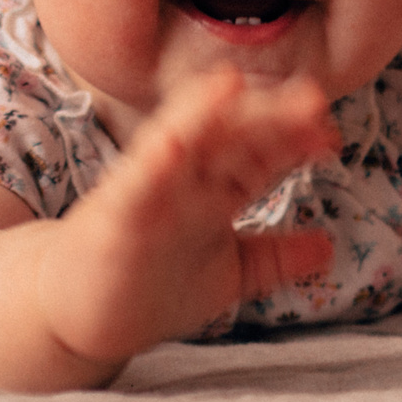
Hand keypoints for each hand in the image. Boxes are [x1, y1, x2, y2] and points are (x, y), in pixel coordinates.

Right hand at [37, 68, 340, 363]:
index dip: (294, 140)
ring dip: (203, 115)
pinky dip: (152, 163)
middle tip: (311, 97)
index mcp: (213, 190)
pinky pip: (133, 185)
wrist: (72, 316)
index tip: (330, 132)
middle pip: (230, 138)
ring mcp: (147, 194)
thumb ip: (274, 258)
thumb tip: (329, 247)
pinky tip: (171, 144)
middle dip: (267, 117)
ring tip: (230, 84)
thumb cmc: (149, 286)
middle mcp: (184, 181)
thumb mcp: (228, 274)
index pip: (260, 154)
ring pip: (179, 145)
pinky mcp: (111, 218)